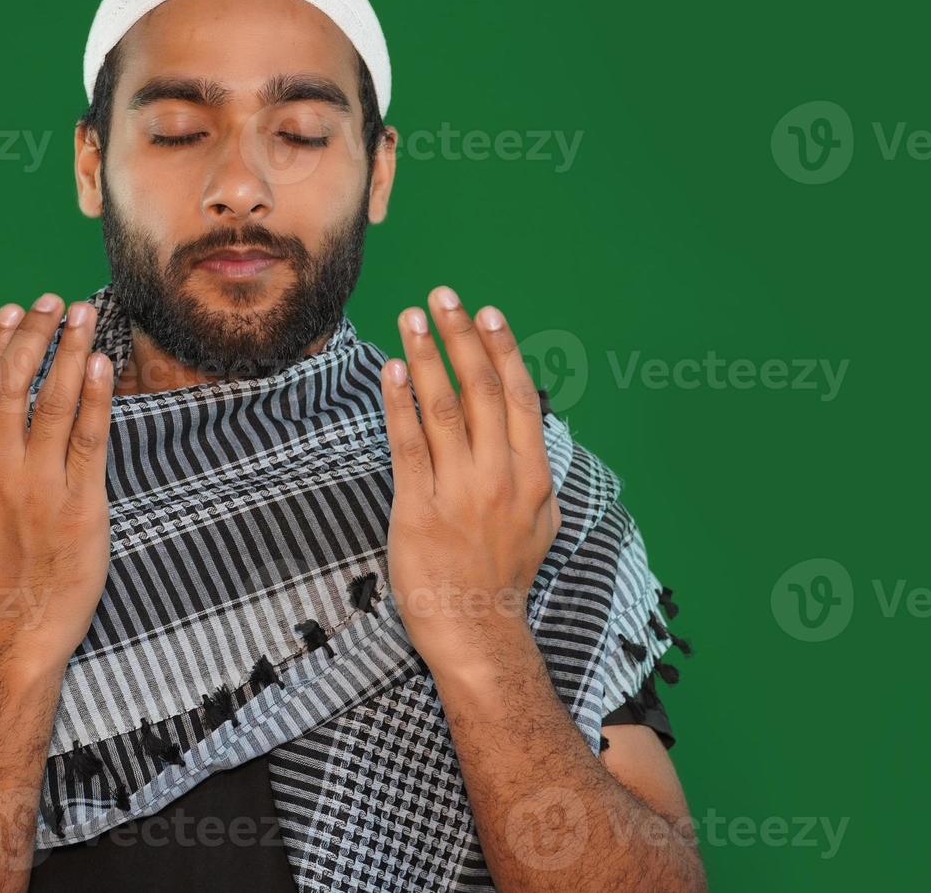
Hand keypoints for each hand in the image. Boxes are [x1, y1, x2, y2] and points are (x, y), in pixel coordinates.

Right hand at [0, 293, 114, 677]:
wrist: (19, 627)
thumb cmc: (5, 566)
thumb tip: (5, 405)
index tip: (12, 311)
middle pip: (12, 385)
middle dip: (35, 335)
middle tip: (54, 302)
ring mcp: (38, 487)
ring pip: (50, 403)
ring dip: (69, 352)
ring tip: (83, 316)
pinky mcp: (79, 504)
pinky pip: (88, 439)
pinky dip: (94, 397)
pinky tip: (102, 365)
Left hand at [379, 285, 559, 672]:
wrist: (479, 634)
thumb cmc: (504, 577)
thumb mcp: (540, 520)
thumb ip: (534, 468)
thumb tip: (528, 422)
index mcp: (533, 475)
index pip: (518, 397)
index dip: (502, 350)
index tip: (487, 313)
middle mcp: (500, 477)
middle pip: (481, 391)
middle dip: (461, 337)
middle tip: (443, 296)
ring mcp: (460, 493)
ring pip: (444, 409)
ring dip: (426, 357)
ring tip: (411, 318)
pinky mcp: (419, 511)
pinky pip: (407, 446)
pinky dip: (399, 403)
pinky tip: (390, 372)